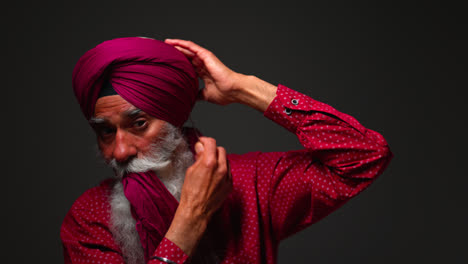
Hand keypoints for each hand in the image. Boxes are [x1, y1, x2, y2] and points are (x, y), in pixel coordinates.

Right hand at [164, 136, 231, 255]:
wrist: (197, 211)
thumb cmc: (190, 192)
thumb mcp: (190, 171)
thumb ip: (199, 157)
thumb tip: (201, 147)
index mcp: (209, 163)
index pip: (212, 143)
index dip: (205, 140)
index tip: (202, 142)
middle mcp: (221, 169)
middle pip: (221, 150)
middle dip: (213, 149)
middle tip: (205, 153)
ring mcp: (227, 177)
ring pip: (226, 160)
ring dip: (219, 159)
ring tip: (209, 166)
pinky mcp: (230, 185)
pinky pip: (228, 171)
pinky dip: (222, 170)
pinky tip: (214, 175)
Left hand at [165, 39, 243, 104]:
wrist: (233, 90)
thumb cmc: (224, 93)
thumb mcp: (206, 95)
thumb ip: (198, 94)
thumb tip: (190, 99)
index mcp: (204, 73)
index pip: (188, 66)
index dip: (178, 64)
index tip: (167, 64)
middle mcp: (203, 65)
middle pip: (186, 57)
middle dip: (175, 54)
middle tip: (163, 52)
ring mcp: (205, 59)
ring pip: (188, 50)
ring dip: (177, 46)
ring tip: (166, 43)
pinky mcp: (206, 56)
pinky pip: (192, 47)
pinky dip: (183, 44)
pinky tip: (174, 42)